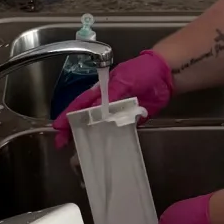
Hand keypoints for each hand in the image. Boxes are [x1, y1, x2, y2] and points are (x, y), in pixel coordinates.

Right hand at [52, 50, 172, 148]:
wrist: (166, 75)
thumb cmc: (142, 72)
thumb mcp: (123, 81)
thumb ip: (111, 95)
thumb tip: (95, 109)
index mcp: (100, 91)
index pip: (79, 105)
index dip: (67, 116)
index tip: (58, 128)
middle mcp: (107, 103)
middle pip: (87, 119)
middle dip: (75, 131)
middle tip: (64, 145)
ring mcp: (119, 112)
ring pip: (101, 128)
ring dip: (92, 138)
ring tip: (81, 152)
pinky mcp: (132, 120)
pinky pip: (119, 132)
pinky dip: (112, 140)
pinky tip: (106, 149)